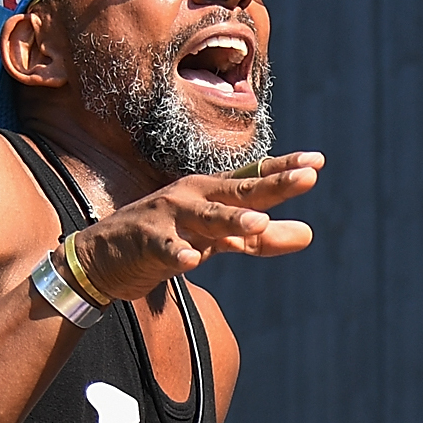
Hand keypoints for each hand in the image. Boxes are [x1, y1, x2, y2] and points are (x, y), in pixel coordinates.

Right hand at [71, 154, 322, 303]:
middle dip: (273, 185)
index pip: (254, 179)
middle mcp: (193, 198)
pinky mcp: (147, 243)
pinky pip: (164, 249)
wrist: (105, 258)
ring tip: (258, 221)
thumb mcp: (219, 241)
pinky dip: (176, 253)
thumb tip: (309, 234)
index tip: (317, 162)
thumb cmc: (169, 240)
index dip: (284, 171)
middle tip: (308, 178)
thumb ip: (261, 238)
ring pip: (206, 219)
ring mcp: (169, 219)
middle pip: (239, 192)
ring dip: (231, 219)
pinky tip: (190, 260)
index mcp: (212, 194)